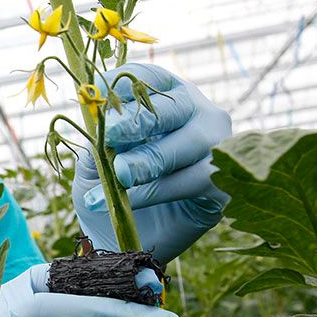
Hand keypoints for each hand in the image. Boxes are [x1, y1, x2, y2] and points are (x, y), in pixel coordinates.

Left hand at [73, 63, 230, 263]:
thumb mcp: (93, 163)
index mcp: (162, 98)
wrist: (122, 239)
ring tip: (118, 175)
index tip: (96, 96)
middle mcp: (196, 114)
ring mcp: (216, 147)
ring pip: (191, 142)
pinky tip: (129, 202)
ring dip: (151, 158)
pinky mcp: (222, 184)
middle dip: (140, 119)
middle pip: (175, 105)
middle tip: (110, 135)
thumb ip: (97, 141)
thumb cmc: (108, 190)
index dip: (122, 84)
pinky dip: (158, 191)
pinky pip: (195, 180)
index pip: (147, 77)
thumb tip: (98, 119)